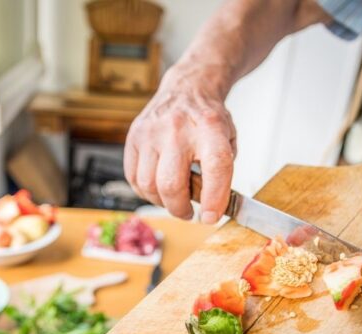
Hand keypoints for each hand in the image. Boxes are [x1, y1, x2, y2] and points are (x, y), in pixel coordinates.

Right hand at [124, 66, 235, 223]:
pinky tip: (157, 187)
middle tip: (188, 212)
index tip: (210, 217)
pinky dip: (145, 191)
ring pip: (148, 185)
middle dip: (180, 208)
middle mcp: (177, 128)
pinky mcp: (134, 137)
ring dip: (162, 202)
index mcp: (210, 128)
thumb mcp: (228, 141)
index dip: (213, 198)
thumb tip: (210, 210)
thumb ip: (222, 174)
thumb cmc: (207, 121)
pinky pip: (133, 177)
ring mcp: (151, 132)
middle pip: (171, 184)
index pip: (215, 167)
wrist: (187, 88)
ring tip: (173, 198)